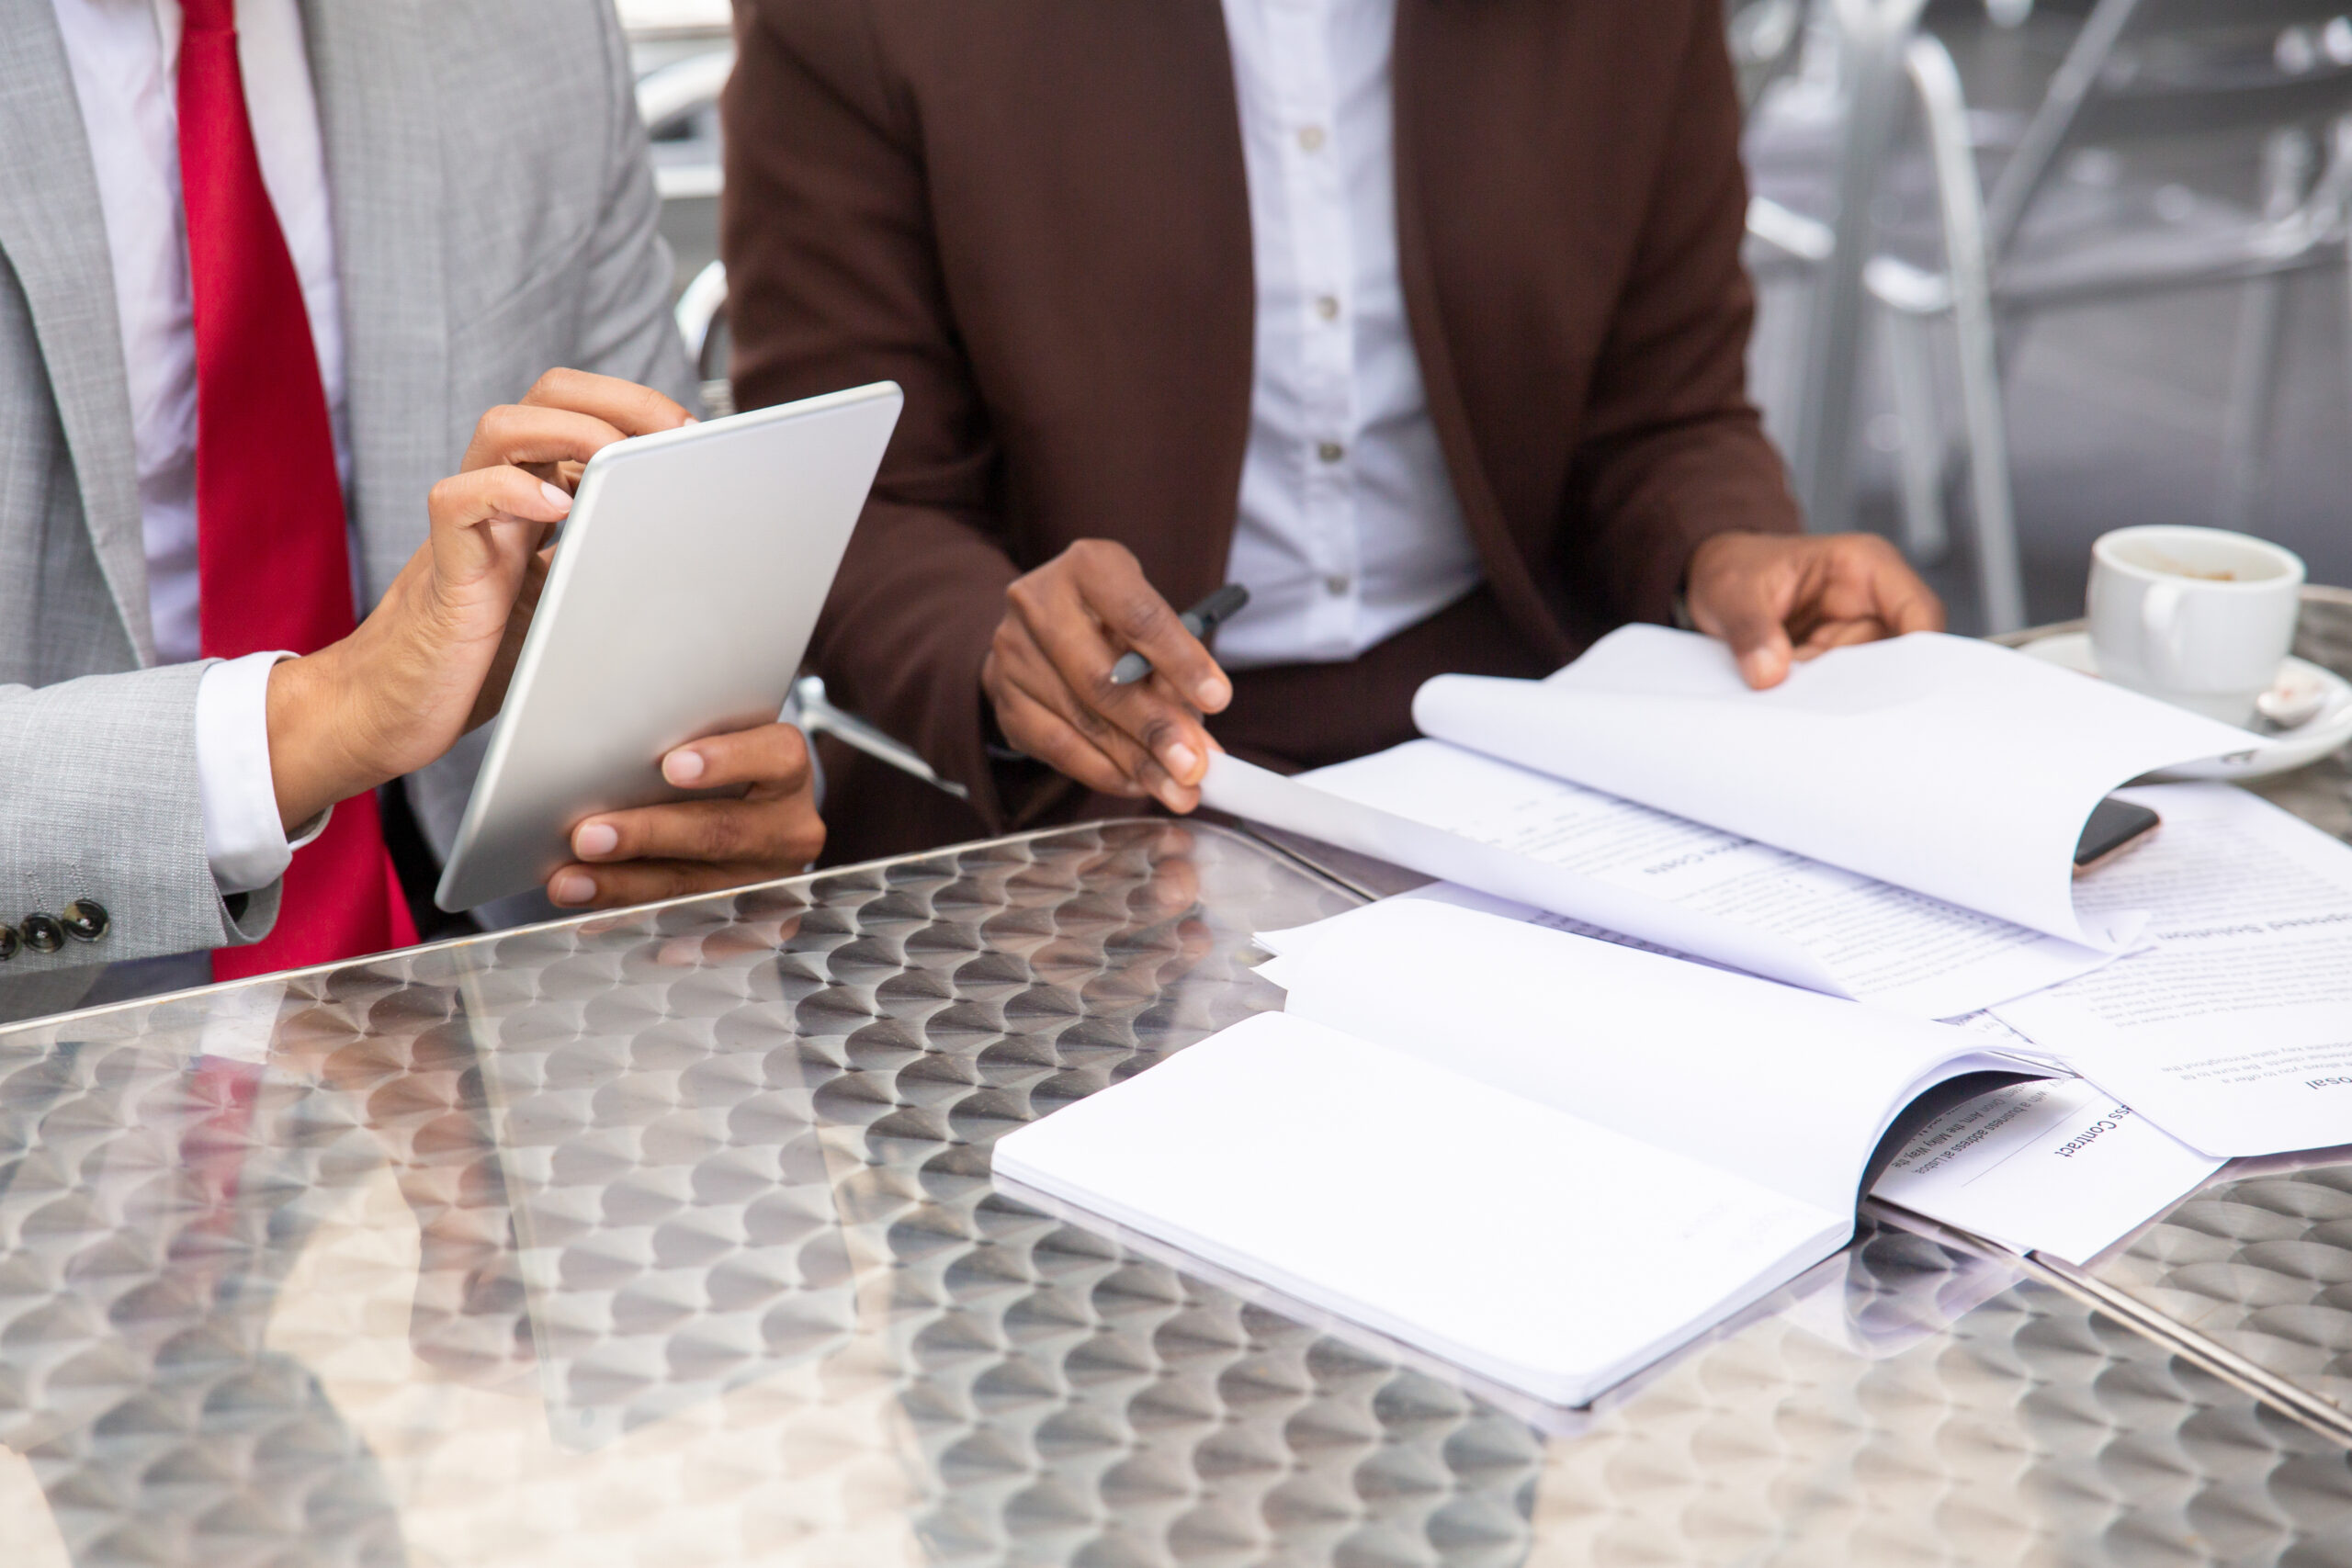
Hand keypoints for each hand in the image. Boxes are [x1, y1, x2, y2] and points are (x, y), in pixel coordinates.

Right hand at [265, 370, 694, 828]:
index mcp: (536, 501)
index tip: (693, 433)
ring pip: (502, 428)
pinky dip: (508, 491)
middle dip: (617, 399)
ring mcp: (472, 529)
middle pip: (547, 397)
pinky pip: (458, 501)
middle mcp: (503, 500)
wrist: (393, 712)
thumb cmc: (482, 664)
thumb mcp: (570, 605)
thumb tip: (692, 563)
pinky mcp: (447, 571)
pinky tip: (556, 508)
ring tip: (620, 456)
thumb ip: (610, 568)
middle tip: (675, 430)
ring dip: (571, 428)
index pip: (580, 413)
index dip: (637, 408)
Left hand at [544, 721, 825, 908]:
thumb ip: (681, 745)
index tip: (672, 765)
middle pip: (723, 831)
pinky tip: (595, 912)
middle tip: (589, 836)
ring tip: (571, 882)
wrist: (761, 816)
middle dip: (649, 834)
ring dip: (625, 884)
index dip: (726, 760)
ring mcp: (769, 877)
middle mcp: (787, 827)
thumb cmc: (725, 768)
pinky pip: (686, 922)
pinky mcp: (746, 917)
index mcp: (787, 769)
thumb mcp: (721, 743)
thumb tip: (600, 755)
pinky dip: (634, 916)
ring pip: (697, 885)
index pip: (776, 756)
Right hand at [981, 540, 1232, 811]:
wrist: (1040, 627)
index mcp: (1088, 566)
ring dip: (1136, 762)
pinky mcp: (1004, 699)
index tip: (1217, 700)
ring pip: (1081, 720)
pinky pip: (1057, 747)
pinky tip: (1135, 784)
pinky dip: (1103, 772)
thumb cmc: (1112, 622)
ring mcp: (1012, 653)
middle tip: (1196, 767)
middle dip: (1156, 728)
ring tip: (1178, 788)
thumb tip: (1196, 740)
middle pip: (1103, 677)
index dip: (1181, 661)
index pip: (1138, 616)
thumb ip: (1170, 669)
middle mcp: (1038, 603)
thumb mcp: (1145, 622)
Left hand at [1684, 531, 1945, 689]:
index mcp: (1863, 566)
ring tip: (1786, 689)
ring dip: (1828, 693)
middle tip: (1820, 702)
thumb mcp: (1731, 591)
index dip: (1918, 653)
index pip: (1918, 611)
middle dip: (1861, 684)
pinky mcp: (1833, 661)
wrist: (1714, 578)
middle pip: (1896, 657)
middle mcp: (1870, 601)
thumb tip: (1770, 675)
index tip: (1894, 690)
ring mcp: (1853, 634)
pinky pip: (1836, 690)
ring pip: (1865, 680)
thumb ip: (1750, 630)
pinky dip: (1814, 699)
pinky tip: (1787, 700)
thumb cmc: (1733, 567)